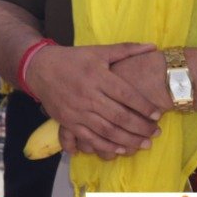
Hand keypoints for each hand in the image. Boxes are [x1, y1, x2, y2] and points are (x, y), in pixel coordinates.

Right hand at [26, 41, 163, 159]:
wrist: (38, 68)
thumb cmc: (72, 59)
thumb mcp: (97, 51)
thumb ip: (126, 49)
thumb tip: (153, 46)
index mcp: (97, 76)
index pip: (126, 94)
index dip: (144, 106)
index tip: (158, 115)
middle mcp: (88, 94)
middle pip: (119, 116)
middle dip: (140, 127)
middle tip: (155, 133)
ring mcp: (76, 110)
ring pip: (106, 131)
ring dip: (127, 140)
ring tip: (144, 145)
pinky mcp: (67, 121)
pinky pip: (89, 138)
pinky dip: (105, 146)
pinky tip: (119, 150)